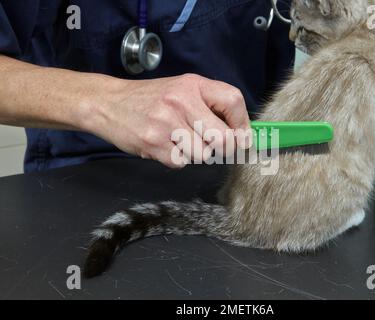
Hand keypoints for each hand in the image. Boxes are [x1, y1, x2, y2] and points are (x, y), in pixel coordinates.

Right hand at [89, 74, 250, 167]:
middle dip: (225, 149)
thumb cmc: (150, 98)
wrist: (109, 104)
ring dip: (197, 153)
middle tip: (217, 147)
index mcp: (193, 85)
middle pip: (224, 139)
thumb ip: (209, 105)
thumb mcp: (181, 89)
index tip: (242, 137)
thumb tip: (240, 132)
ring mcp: (167, 124)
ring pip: (204, 155)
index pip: (234, 101)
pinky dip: (178, 159)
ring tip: (181, 140)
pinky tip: (166, 145)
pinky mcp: (154, 144)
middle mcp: (181, 102)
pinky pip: (182, 162)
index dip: (243, 124)